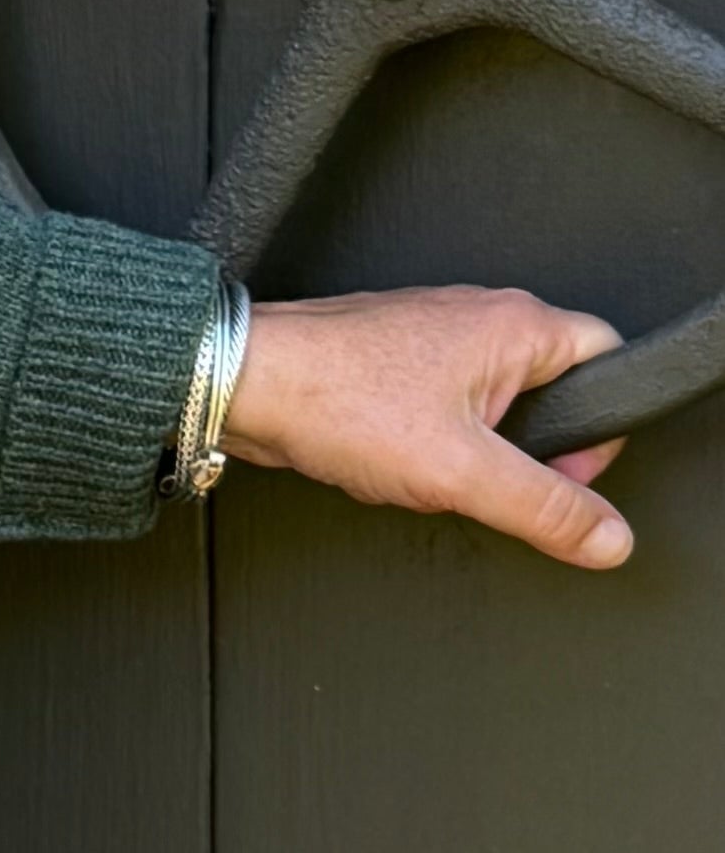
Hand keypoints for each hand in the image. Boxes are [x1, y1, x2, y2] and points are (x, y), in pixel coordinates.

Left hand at [225, 286, 634, 570]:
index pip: (610, 362)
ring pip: (488, 413)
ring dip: (463, 454)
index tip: (567, 475)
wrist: (241, 383)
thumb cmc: (334, 398)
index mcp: (518, 324)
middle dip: (520, 453)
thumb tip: (606, 535)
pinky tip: (386, 459)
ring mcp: (433, 336)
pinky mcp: (393, 361)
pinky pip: (437, 416)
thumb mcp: (461, 473)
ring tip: (420, 464)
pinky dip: (421, 447)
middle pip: (549, 397)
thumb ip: (544, 507)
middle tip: (481, 477)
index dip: (601, 432)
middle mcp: (479, 317)